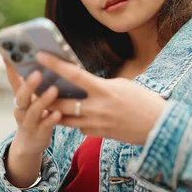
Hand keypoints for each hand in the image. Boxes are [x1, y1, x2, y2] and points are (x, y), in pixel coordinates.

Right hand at [4, 59, 61, 154]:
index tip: (7, 54)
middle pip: (21, 96)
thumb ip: (34, 83)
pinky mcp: (39, 133)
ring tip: (54, 90)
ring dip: (43, 100)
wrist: (30, 143)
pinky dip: (51, 119)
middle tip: (37, 73)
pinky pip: (45, 125)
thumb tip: (46, 60)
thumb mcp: (31, 98)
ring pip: (34, 111)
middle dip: (29, 85)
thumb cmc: (35, 114)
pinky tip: (58, 113)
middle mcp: (21, 109)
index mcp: (20, 97)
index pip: (13, 80)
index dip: (10, 68)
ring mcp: (29, 122)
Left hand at [36, 53, 166, 145]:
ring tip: (43, 101)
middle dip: (45, 95)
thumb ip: (100, 85)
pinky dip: (74, 121)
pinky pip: (78, 128)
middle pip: (61, 102)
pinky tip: (74, 115)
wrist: (159, 128)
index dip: (55, 64)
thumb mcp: (122, 86)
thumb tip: (83, 82)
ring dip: (54, 110)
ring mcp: (96, 124)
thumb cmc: (144, 102)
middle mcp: (97, 108)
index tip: (40, 55)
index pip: (74, 74)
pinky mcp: (98, 135)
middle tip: (32, 86)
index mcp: (104, 90)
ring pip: (64, 118)